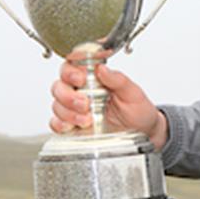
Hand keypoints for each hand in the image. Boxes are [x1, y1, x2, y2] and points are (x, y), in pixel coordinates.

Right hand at [49, 62, 168, 148]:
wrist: (143, 132)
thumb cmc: (138, 110)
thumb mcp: (133, 93)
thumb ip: (118, 80)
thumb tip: (102, 69)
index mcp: (95, 77)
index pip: (73, 65)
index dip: (71, 70)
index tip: (80, 78)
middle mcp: (82, 90)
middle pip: (59, 85)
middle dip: (67, 95)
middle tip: (85, 103)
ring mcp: (75, 108)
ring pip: (56, 104)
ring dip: (68, 112)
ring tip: (87, 119)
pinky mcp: (73, 125)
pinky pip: (56, 123)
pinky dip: (60, 125)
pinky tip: (73, 126)